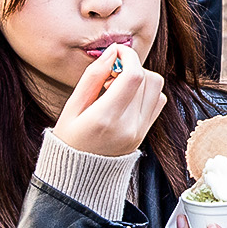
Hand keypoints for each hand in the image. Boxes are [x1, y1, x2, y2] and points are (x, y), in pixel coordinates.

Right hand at [51, 45, 165, 156]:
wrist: (78, 176)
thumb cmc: (69, 139)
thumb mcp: (72, 107)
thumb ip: (93, 77)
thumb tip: (113, 52)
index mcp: (106, 118)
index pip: (134, 75)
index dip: (128, 56)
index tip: (117, 51)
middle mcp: (128, 126)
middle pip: (149, 79)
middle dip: (133, 66)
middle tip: (112, 71)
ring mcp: (140, 131)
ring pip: (157, 88)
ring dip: (141, 79)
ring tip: (117, 86)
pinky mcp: (145, 134)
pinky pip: (157, 102)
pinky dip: (146, 93)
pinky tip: (126, 98)